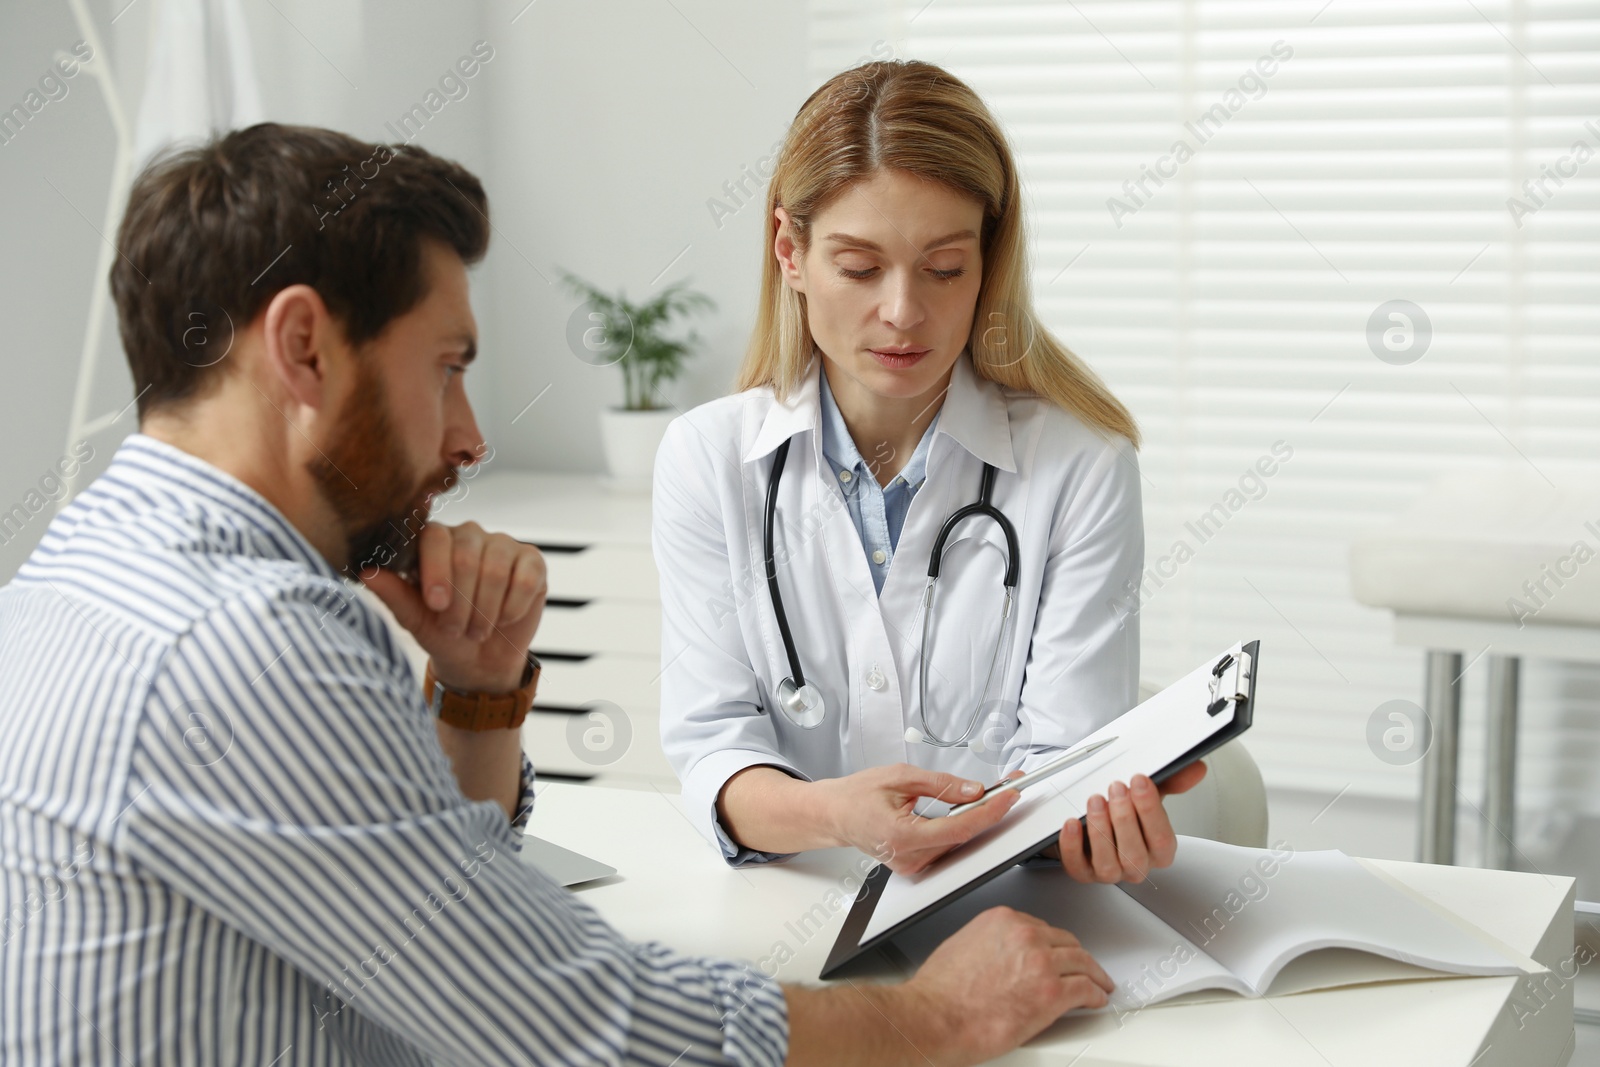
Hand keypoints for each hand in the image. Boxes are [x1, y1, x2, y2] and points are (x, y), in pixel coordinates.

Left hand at [361, 521, 546, 692]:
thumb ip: (393, 593)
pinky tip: (504, 619)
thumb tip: (366, 572)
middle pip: (467, 556)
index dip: (437, 571)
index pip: (435, 537)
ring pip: (496, 569)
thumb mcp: (414, 619)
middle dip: (462, 602)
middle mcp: (469, 534)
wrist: (480, 659)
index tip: (436, 605)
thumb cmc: (443, 633)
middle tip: (456, 628)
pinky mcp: (532, 560)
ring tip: (477, 630)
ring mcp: (503, 544)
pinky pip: (525, 578)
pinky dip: (512, 608)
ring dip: (485, 610)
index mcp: (435, 540)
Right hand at [814, 764, 1019, 874]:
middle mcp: (908, 858)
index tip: (1008, 795)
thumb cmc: (857, 795)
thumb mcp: (900, 777)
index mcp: (902, 835)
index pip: (958, 828)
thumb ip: (941, 784)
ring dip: (977, 820)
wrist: (835, 814)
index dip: (989, 812)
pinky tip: (969, 811)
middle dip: (989, 811)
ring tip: (990, 795)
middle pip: (963, 837)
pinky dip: (961, 828)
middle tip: (1008, 787)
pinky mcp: (915, 866)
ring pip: (958, 844)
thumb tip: (973, 790)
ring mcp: (912, 866)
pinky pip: (947, 847)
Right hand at [907, 906, 1112, 1062]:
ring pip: (1082, 963)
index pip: (1041, 929)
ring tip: (1099, 984)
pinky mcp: (1053, 993)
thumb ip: (992, 945)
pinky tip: (1096, 999)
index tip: (1058, 954)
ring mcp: (1042, 963)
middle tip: (1084, 968)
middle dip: (1076, 957)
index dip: (1053, 946)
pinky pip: (1086, 990)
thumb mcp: (964, 946)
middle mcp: (1026, 935)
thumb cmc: (941, 992)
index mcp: (1003, 921)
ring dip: (1094, 975)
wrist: (936, 1017)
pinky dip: (1095, 995)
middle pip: (1066, 943)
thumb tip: (1004, 959)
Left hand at [1051, 761, 1206, 883]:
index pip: (1162, 840)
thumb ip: (1171, 782)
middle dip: (1124, 818)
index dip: (1151, 810)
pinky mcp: (1083, 872)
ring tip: (1095, 802)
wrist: (1097, 823)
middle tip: (1116, 788)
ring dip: (1100, 830)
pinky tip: (1072, 823)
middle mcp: (1136, 865)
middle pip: (1135, 854)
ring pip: (1108, 864)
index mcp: (1159, 850)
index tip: (1140, 781)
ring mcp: (1109, 872)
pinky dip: (1072, 845)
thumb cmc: (1126, 813)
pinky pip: (1077, 866)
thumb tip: (1195, 769)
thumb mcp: (1149, 795)